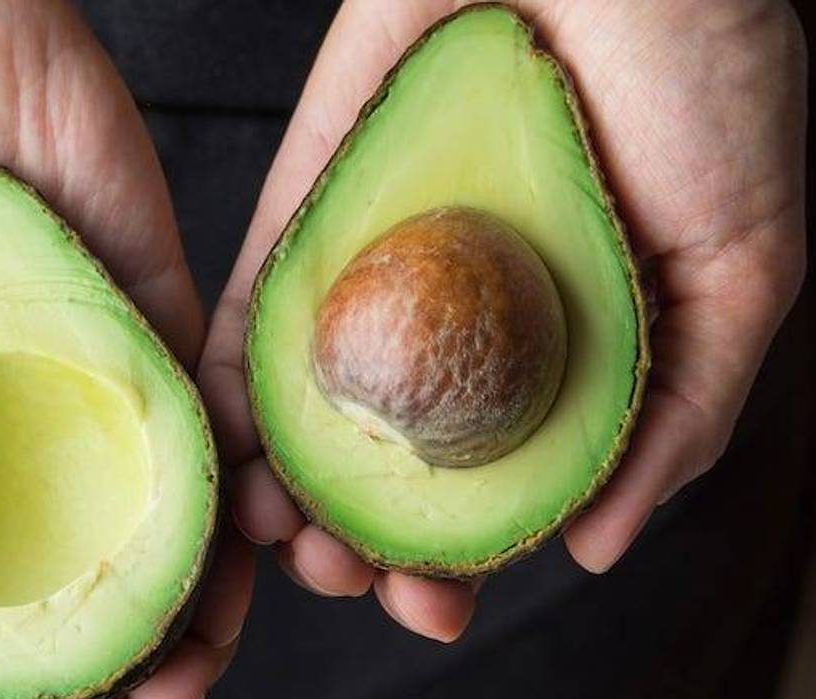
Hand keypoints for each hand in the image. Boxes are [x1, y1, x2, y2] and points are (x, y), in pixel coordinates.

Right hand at [0, 1, 250, 695]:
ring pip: (171, 499)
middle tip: (165, 692)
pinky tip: (252, 537)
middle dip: (134, 639)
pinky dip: (238, 472)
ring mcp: (95, 360)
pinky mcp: (159, 295)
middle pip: (96, 557)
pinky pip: (213, 399)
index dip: (27, 662)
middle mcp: (21, 419)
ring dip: (203, 582)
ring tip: (210, 648)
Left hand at [199, 0, 805, 639]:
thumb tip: (593, 544)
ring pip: (306, 407)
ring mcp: (380, 268)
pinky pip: (256, 304)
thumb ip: (678, 414)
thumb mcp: (742, 272)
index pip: (486, 490)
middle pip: (383, 465)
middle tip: (333, 572)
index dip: (452, 563)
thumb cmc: (711, 90)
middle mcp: (457, 323)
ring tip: (267, 532)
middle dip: (350, 538)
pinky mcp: (315, 203)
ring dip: (275, 484)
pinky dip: (229, 380)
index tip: (426, 607)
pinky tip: (221, 444)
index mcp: (553, 356)